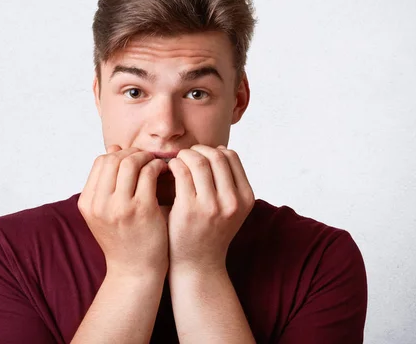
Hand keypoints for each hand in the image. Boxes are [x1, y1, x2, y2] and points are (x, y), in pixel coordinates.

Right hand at [78, 145, 169, 276]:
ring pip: (130, 163)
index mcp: (87, 203)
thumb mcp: (105, 212)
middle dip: (132, 153)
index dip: (118, 154)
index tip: (133, 158)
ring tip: (156, 162)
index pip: (100, 162)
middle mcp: (99, 204)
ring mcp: (119, 207)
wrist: (135, 272)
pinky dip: (157, 166)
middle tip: (147, 157)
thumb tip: (114, 147)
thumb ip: (107, 183)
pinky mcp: (142, 210)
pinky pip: (149, 173)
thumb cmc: (124, 240)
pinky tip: (164, 171)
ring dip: (145, 157)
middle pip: (113, 159)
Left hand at [166, 144, 254, 272]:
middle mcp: (232, 201)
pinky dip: (174, 165)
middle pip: (216, 155)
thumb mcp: (230, 208)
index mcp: (246, 198)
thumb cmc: (209, 232)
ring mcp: (212, 206)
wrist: (197, 265)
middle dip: (198, 150)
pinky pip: (182, 172)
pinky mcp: (189, 209)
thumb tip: (219, 149)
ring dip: (185, 155)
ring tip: (177, 161)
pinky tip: (169, 171)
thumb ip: (228, 182)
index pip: (231, 157)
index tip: (200, 156)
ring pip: (199, 161)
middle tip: (186, 156)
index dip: (213, 150)